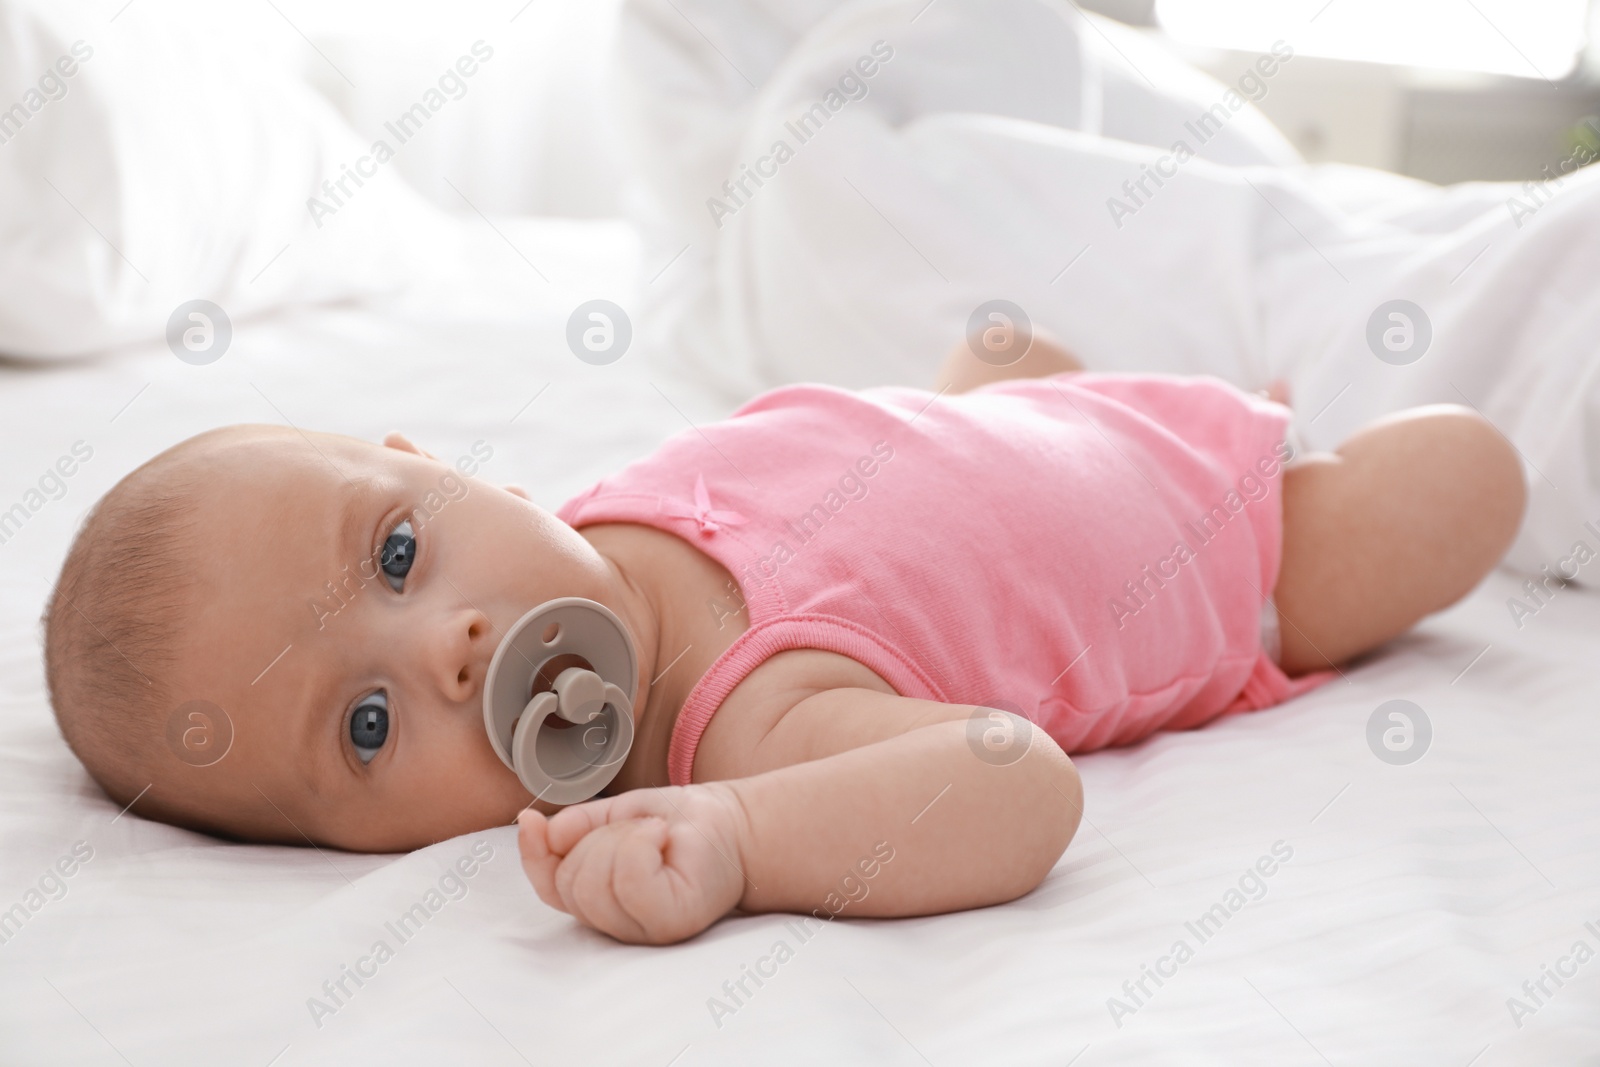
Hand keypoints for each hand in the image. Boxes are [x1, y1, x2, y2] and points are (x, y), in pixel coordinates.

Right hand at [517, 783, 749, 943]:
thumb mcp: (617, 814)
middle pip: (570, 882)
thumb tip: (535, 827)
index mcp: (603, 901)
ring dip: (622, 837)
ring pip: (593, 882)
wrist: (738, 822)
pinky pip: (628, 880)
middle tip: (640, 826)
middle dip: (598, 837)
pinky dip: (640, 844)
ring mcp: (645, 930)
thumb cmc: (683, 823)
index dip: (533, 857)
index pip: (551, 889)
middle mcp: (620, 924)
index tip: (529, 822)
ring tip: (655, 832)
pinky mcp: (670, 922)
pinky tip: (663, 837)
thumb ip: (576, 826)